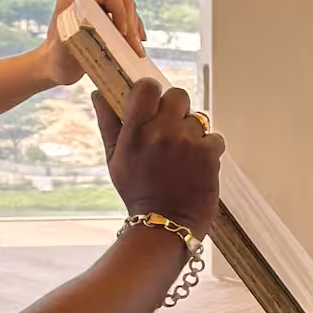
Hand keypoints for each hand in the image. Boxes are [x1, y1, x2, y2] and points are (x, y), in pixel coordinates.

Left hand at [38, 0, 146, 85]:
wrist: (53, 65)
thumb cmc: (57, 60)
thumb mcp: (65, 48)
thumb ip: (82, 34)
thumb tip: (100, 32)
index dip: (120, 10)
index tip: (123, 33)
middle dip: (130, 21)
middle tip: (134, 46)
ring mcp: (95, 1)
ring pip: (125, 5)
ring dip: (134, 26)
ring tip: (137, 49)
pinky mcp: (102, 12)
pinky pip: (125, 13)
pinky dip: (134, 26)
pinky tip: (138, 42)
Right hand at [94, 80, 223, 237]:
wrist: (165, 226)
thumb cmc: (138, 193)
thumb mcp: (115, 160)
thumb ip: (108, 124)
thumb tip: (99, 93)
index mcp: (135, 132)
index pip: (147, 87)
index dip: (153, 92)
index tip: (154, 106)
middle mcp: (161, 132)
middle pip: (178, 95)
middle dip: (177, 111)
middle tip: (173, 132)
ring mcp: (187, 142)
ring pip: (198, 118)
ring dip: (193, 133)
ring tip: (184, 155)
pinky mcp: (208, 153)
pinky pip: (214, 137)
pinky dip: (209, 149)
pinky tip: (197, 166)